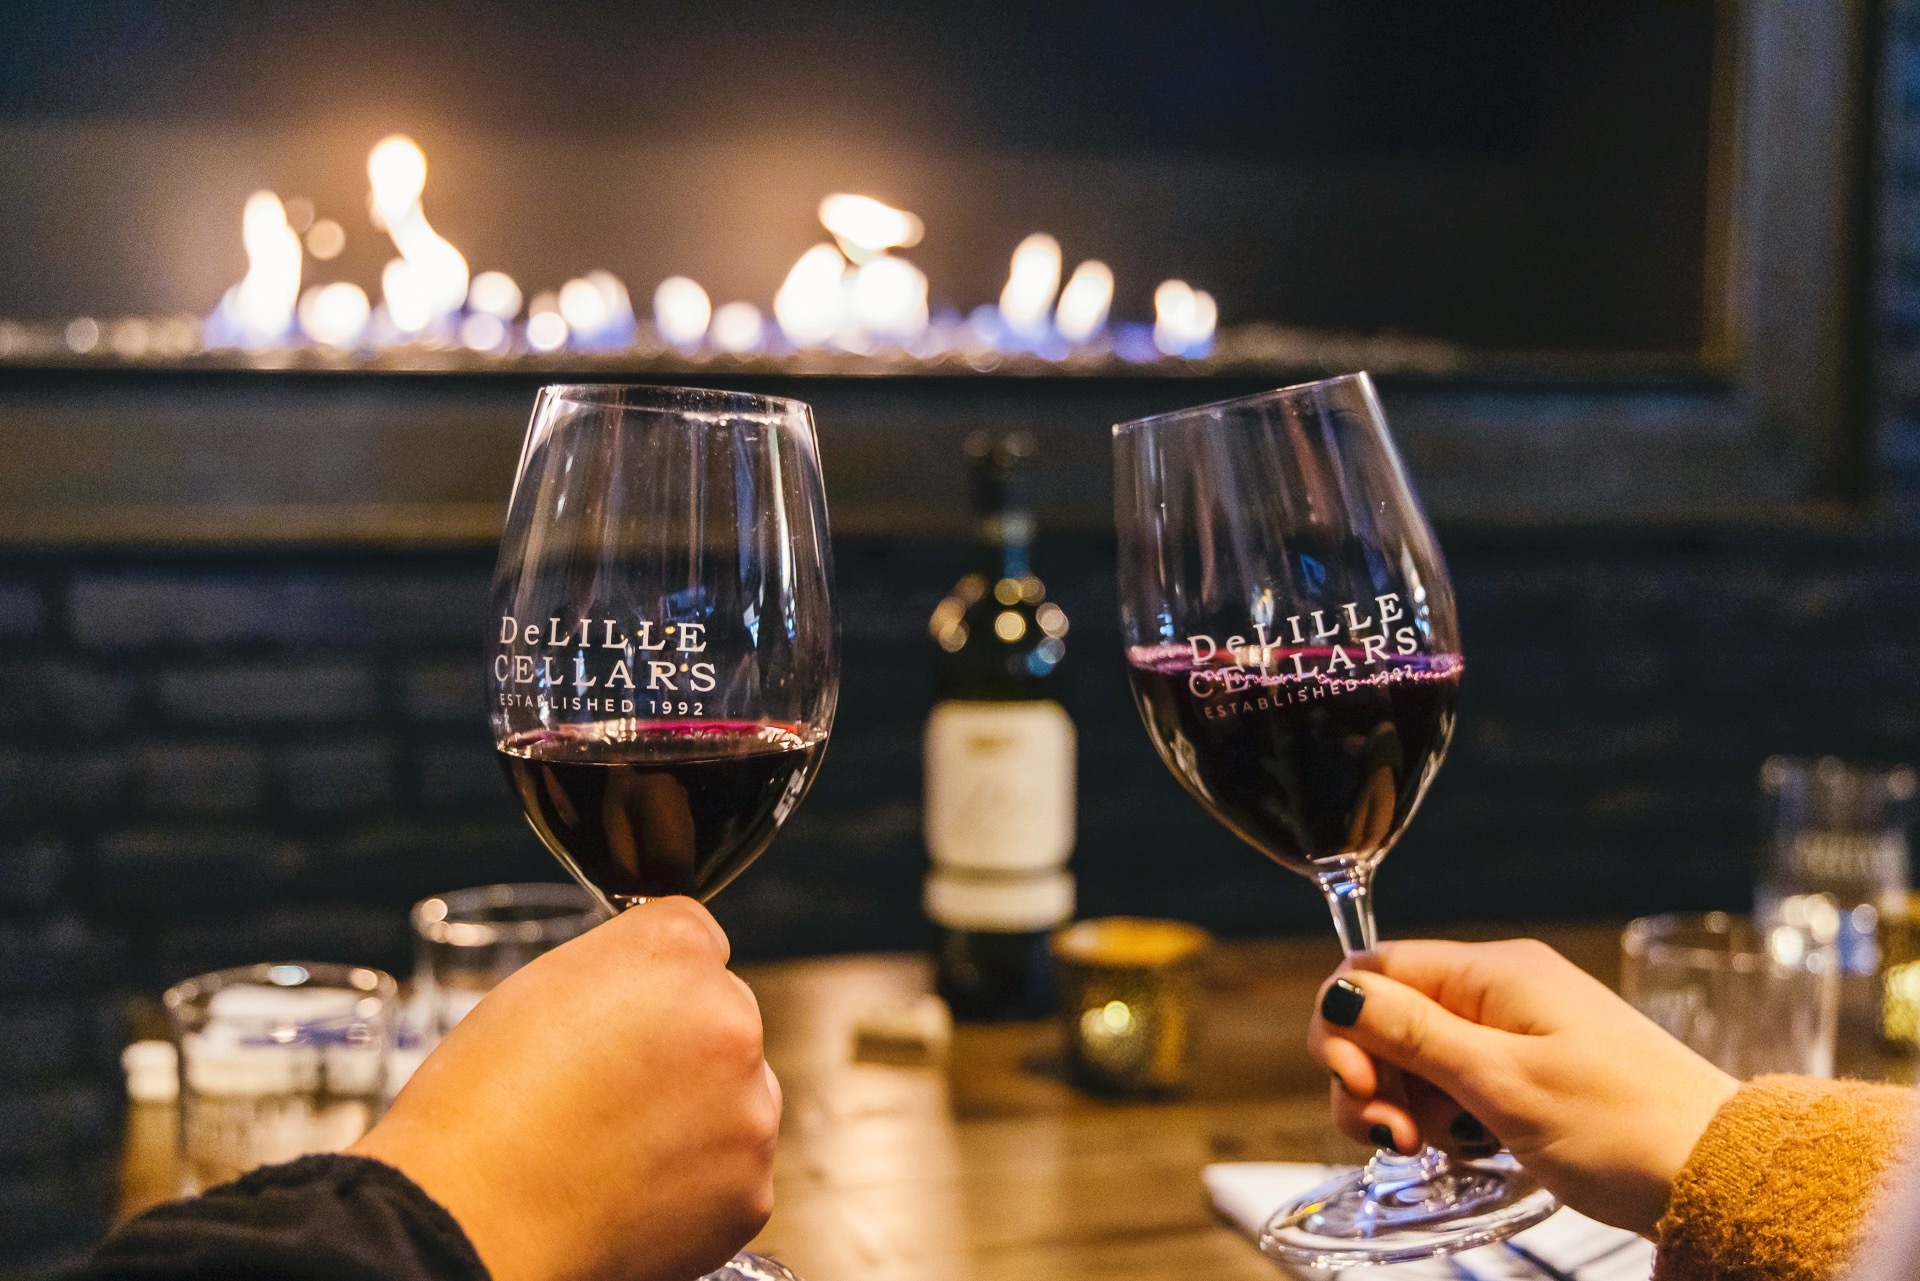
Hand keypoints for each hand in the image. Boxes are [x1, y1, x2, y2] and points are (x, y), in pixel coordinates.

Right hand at [352, 897, 781, 1280]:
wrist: (472, 1219)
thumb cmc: (483, 1106)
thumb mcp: (542, 984)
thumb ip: (623, 971)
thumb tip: (652, 990)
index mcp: (678, 952)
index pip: (699, 941)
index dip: (654, 982)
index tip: (626, 1014)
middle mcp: (731, 1019)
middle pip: (727, 1019)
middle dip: (686, 1048)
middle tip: (612, 1091)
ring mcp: (749, 1109)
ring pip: (739, 1098)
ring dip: (698, 1116)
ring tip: (612, 1147)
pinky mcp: (751, 1188)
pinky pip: (733, 1174)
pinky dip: (696, 1185)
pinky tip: (630, 1191)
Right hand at [1309, 938, 1736, 1235]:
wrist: (1721, 1175)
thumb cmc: (1626, 1128)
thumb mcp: (1504, 1083)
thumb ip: (1414, 1034)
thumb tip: (1339, 991)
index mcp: (1494, 973)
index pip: (1376, 967)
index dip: (1344, 1023)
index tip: (1358, 1086)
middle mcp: (1500, 988)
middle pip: (1388, 1014)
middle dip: (1371, 1075)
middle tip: (1397, 1137)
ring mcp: (1516, 1028)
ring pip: (1416, 1051)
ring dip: (1404, 1101)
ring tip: (1433, 1147)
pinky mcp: (1531, 1067)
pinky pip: (1456, 1077)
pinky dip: (1444, 1113)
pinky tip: (1466, 1144)